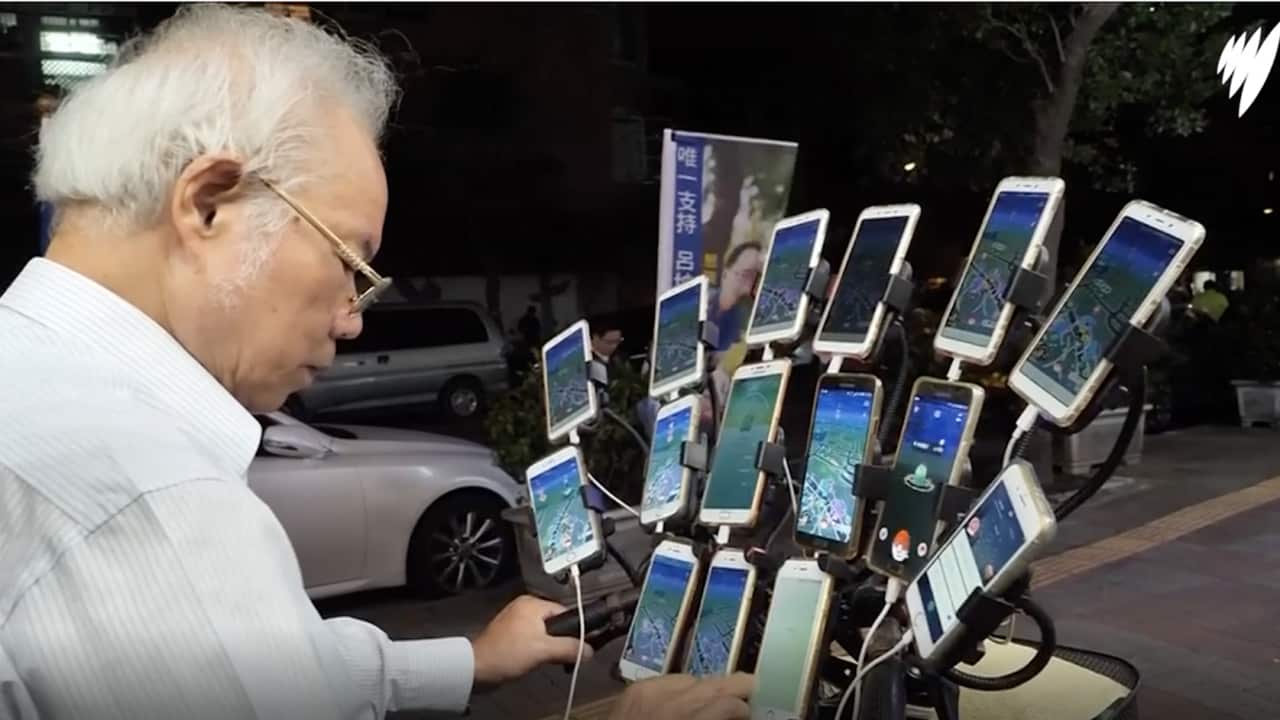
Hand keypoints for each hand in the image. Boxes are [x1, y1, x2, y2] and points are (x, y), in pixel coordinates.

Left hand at [471, 595, 591, 686]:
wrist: (477, 668)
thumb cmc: (509, 653)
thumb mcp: (544, 650)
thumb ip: (570, 648)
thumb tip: (589, 651)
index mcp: (532, 603)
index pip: (565, 611)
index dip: (574, 629)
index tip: (580, 645)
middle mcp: (524, 607)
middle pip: (555, 622)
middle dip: (561, 640)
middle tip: (564, 656)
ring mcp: (515, 620)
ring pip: (544, 631)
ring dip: (549, 646)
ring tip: (549, 659)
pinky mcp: (509, 634)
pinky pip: (532, 638)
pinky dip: (537, 648)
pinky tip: (536, 660)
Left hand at [609, 673, 753, 719]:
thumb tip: (735, 716)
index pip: (727, 705)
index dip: (744, 709)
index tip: (750, 715)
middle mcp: (670, 703)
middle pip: (714, 684)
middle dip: (736, 688)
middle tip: (752, 691)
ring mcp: (651, 691)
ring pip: (695, 678)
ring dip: (709, 687)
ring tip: (719, 696)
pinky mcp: (637, 688)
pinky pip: (670, 679)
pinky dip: (684, 687)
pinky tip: (687, 698)